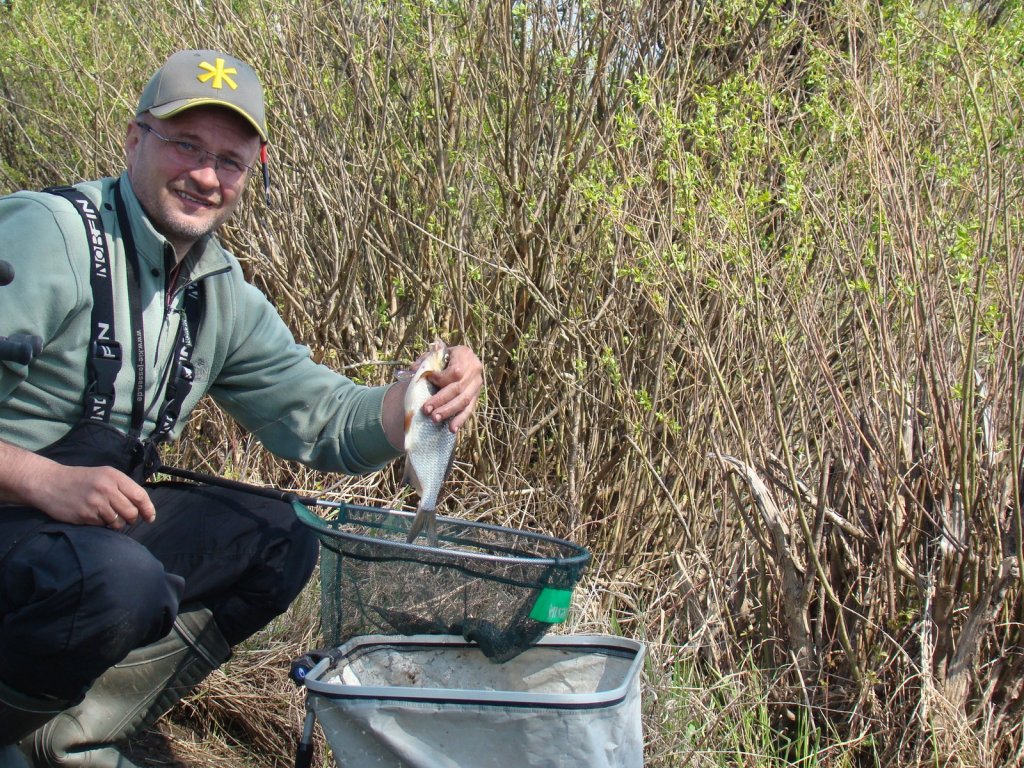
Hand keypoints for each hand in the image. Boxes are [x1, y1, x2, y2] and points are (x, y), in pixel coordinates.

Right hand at [31, 463, 156, 528]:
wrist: (50, 483)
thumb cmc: (81, 479)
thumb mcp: (104, 475)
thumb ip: (122, 487)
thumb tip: (142, 506)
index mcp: (114, 477)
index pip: (139, 496)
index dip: (148, 509)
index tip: (150, 517)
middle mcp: (106, 489)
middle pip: (131, 512)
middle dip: (133, 518)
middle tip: (128, 518)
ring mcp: (95, 503)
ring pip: (119, 522)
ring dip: (118, 523)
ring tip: (109, 516)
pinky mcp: (85, 515)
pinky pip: (103, 525)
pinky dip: (103, 524)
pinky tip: (95, 516)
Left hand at [422, 344, 482, 432]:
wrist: (458, 360)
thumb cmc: (444, 357)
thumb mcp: (435, 354)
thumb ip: (424, 361)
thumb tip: (413, 370)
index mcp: (465, 355)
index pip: (455, 371)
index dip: (441, 378)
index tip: (428, 380)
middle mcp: (474, 369)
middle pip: (458, 388)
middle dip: (441, 400)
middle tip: (426, 410)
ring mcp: (477, 384)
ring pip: (464, 400)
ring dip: (449, 411)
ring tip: (435, 419)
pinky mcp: (476, 396)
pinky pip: (469, 409)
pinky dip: (460, 420)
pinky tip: (452, 429)